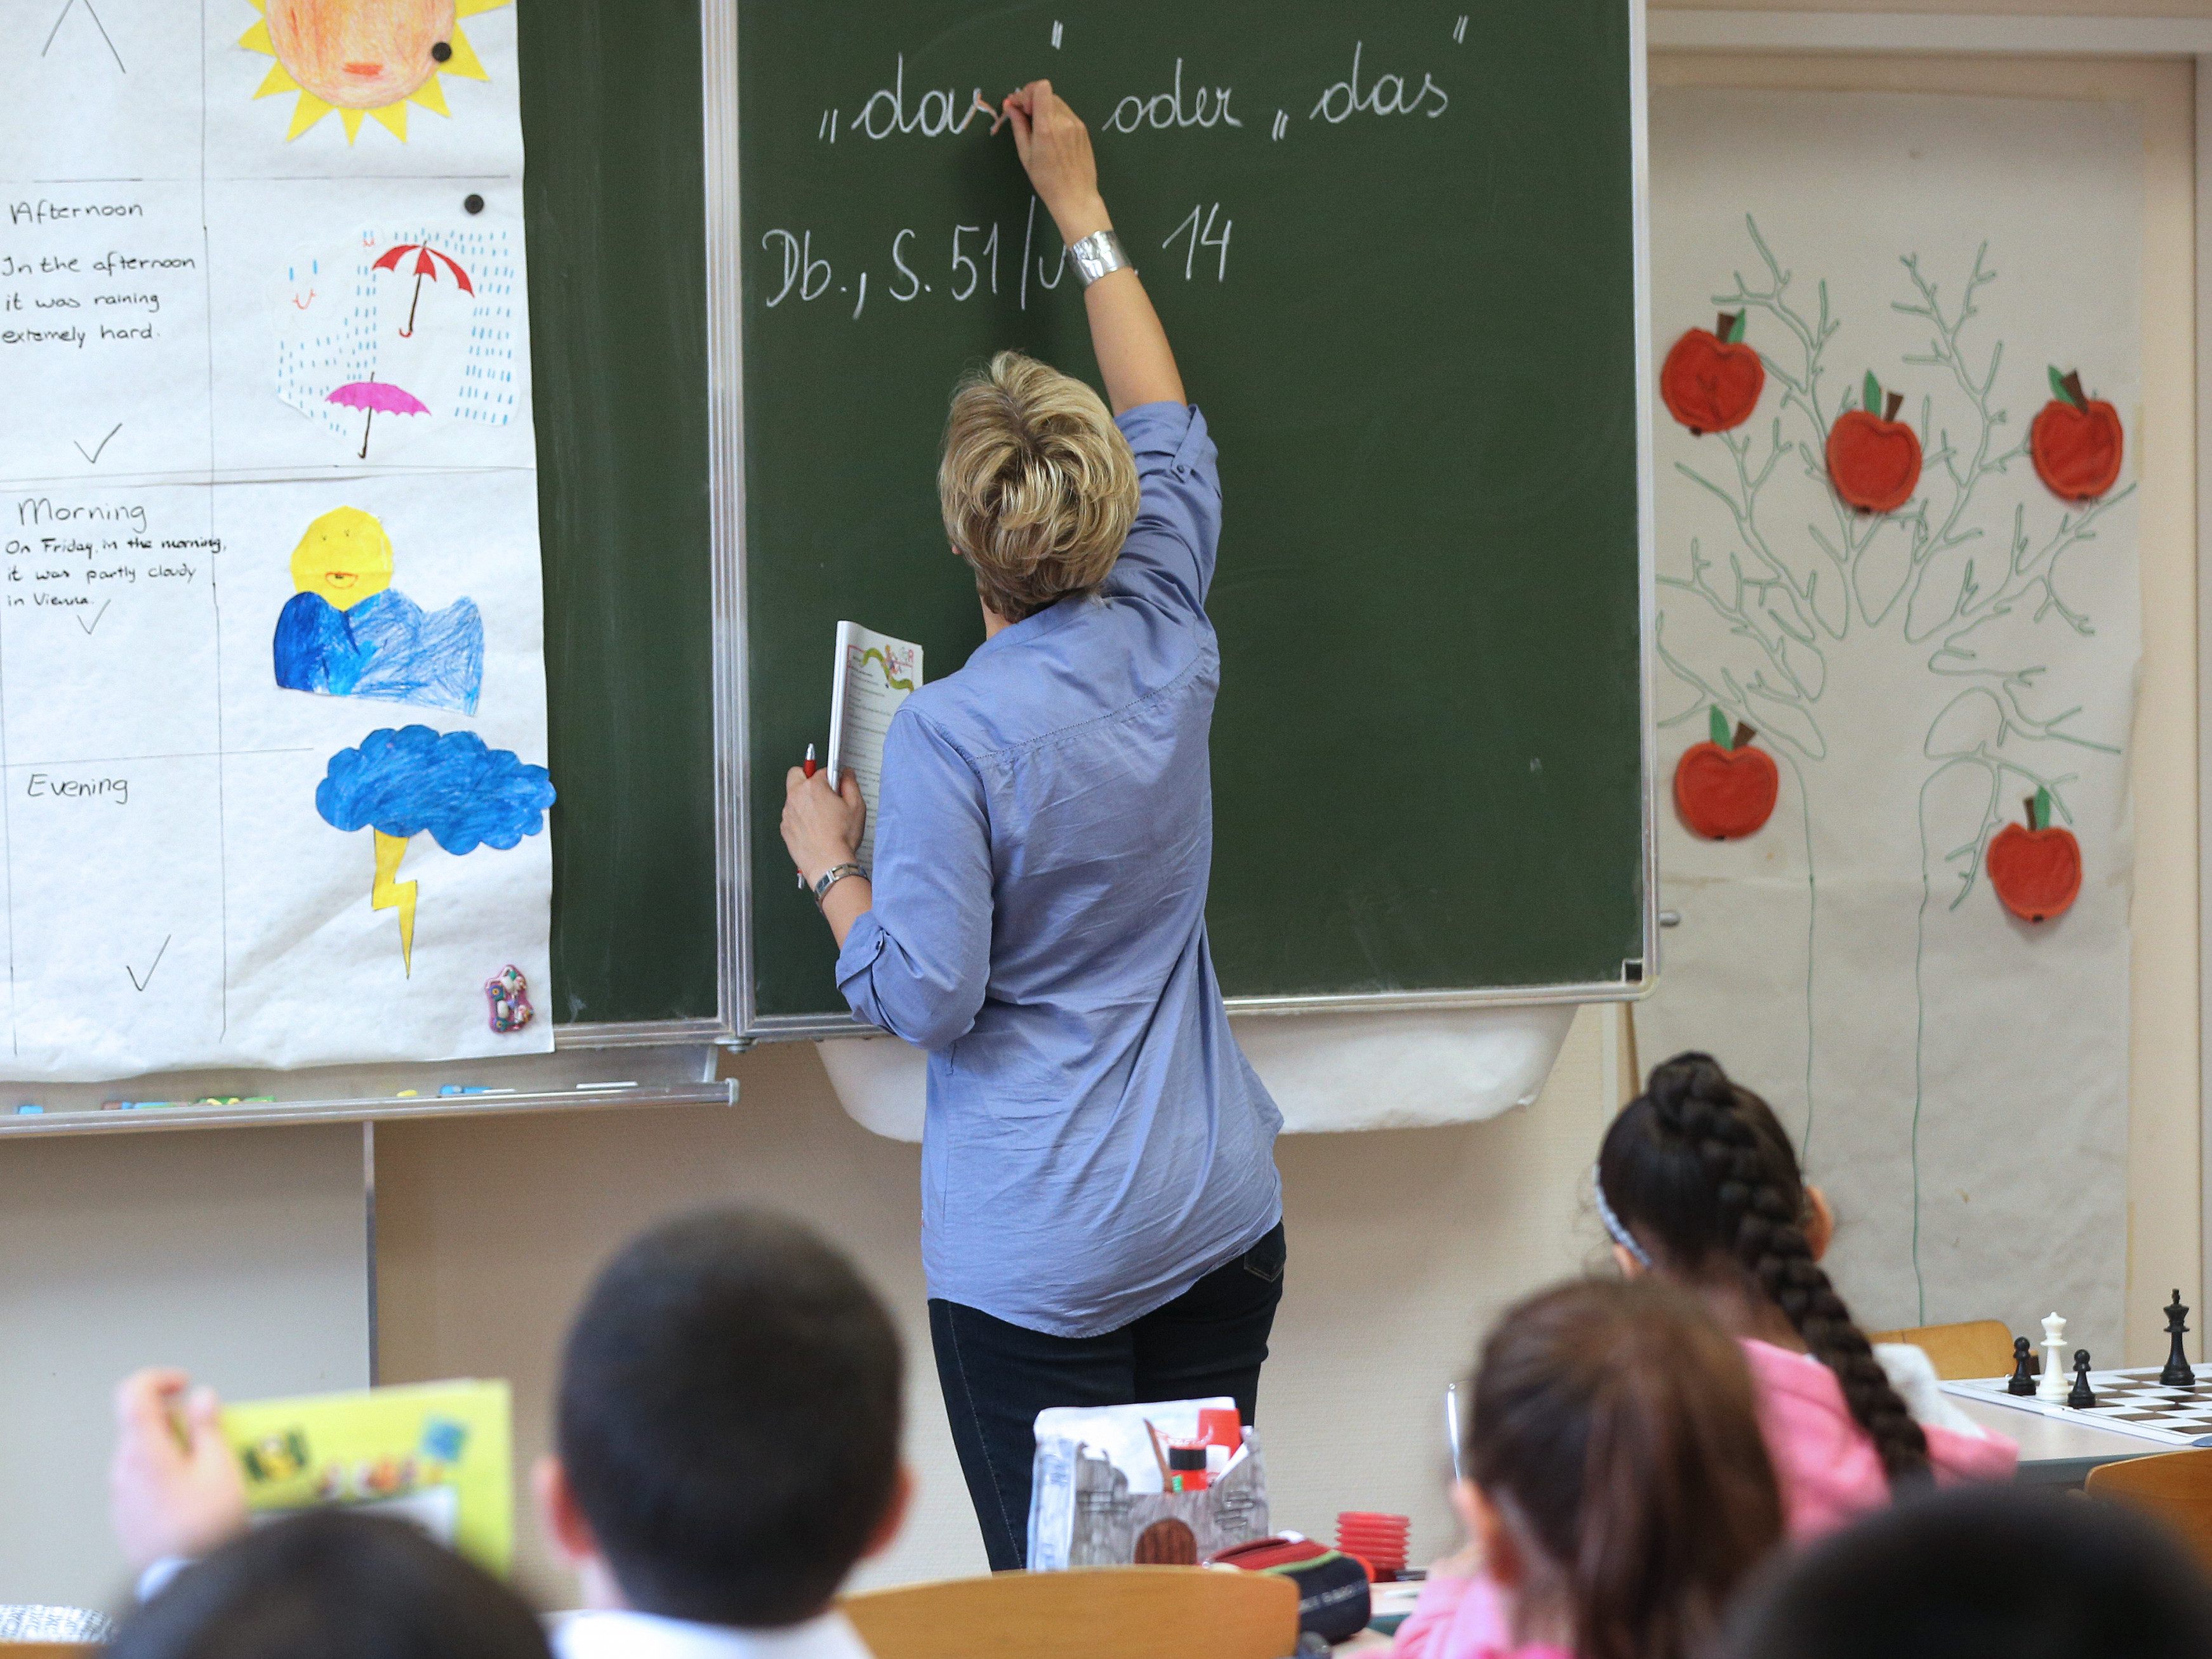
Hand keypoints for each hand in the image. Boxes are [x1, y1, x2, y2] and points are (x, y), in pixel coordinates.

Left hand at [110, 1368, 247, 1574]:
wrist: (187, 1579)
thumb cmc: (206, 1525)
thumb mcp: (220, 1466)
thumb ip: (208, 1426)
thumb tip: (201, 1398)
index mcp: (144, 1451)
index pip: (133, 1394)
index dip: (159, 1379)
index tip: (184, 1384)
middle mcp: (123, 1470)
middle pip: (140, 1424)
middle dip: (175, 1418)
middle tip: (209, 1432)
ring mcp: (120, 1495)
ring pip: (141, 1452)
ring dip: (170, 1446)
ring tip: (206, 1466)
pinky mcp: (124, 1516)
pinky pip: (140, 1478)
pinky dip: (163, 1470)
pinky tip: (191, 1491)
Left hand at [782, 766, 865, 883]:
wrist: (828, 863)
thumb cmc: (841, 837)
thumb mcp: (856, 806)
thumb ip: (850, 784)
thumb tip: (847, 774)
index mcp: (813, 787)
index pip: (821, 771)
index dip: (831, 777)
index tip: (835, 784)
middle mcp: (796, 797)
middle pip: (796, 774)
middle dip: (807, 778)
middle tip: (821, 790)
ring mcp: (788, 813)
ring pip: (793, 797)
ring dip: (804, 800)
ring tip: (821, 816)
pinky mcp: (785, 828)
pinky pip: (791, 816)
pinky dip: (800, 818)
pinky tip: (814, 829)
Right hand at [1001, 80, 1108, 243]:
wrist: (1076, 196)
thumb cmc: (1047, 181)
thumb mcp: (1026, 155)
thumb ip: (1018, 126)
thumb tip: (1010, 106)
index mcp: (1047, 126)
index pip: (1041, 88)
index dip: (1027, 92)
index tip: (1020, 107)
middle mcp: (1064, 120)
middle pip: (1047, 93)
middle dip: (1033, 100)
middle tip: (1024, 116)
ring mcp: (1076, 124)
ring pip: (1057, 102)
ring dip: (1044, 108)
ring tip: (1038, 127)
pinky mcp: (1083, 129)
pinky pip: (1066, 114)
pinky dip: (1055, 116)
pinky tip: (1051, 134)